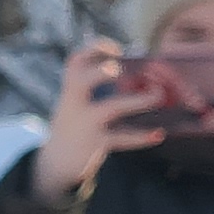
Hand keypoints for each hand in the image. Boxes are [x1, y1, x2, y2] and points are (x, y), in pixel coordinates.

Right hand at [30, 38, 179, 199]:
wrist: (55, 163)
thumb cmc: (75, 125)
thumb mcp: (77, 102)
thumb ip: (99, 87)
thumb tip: (142, 76)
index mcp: (70, 90)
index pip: (76, 61)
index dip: (95, 49)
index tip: (116, 50)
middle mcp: (73, 104)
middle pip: (81, 81)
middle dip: (102, 72)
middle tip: (119, 69)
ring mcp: (85, 124)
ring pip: (111, 108)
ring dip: (138, 100)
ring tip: (158, 95)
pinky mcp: (96, 144)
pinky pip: (122, 138)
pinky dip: (141, 136)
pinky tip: (158, 134)